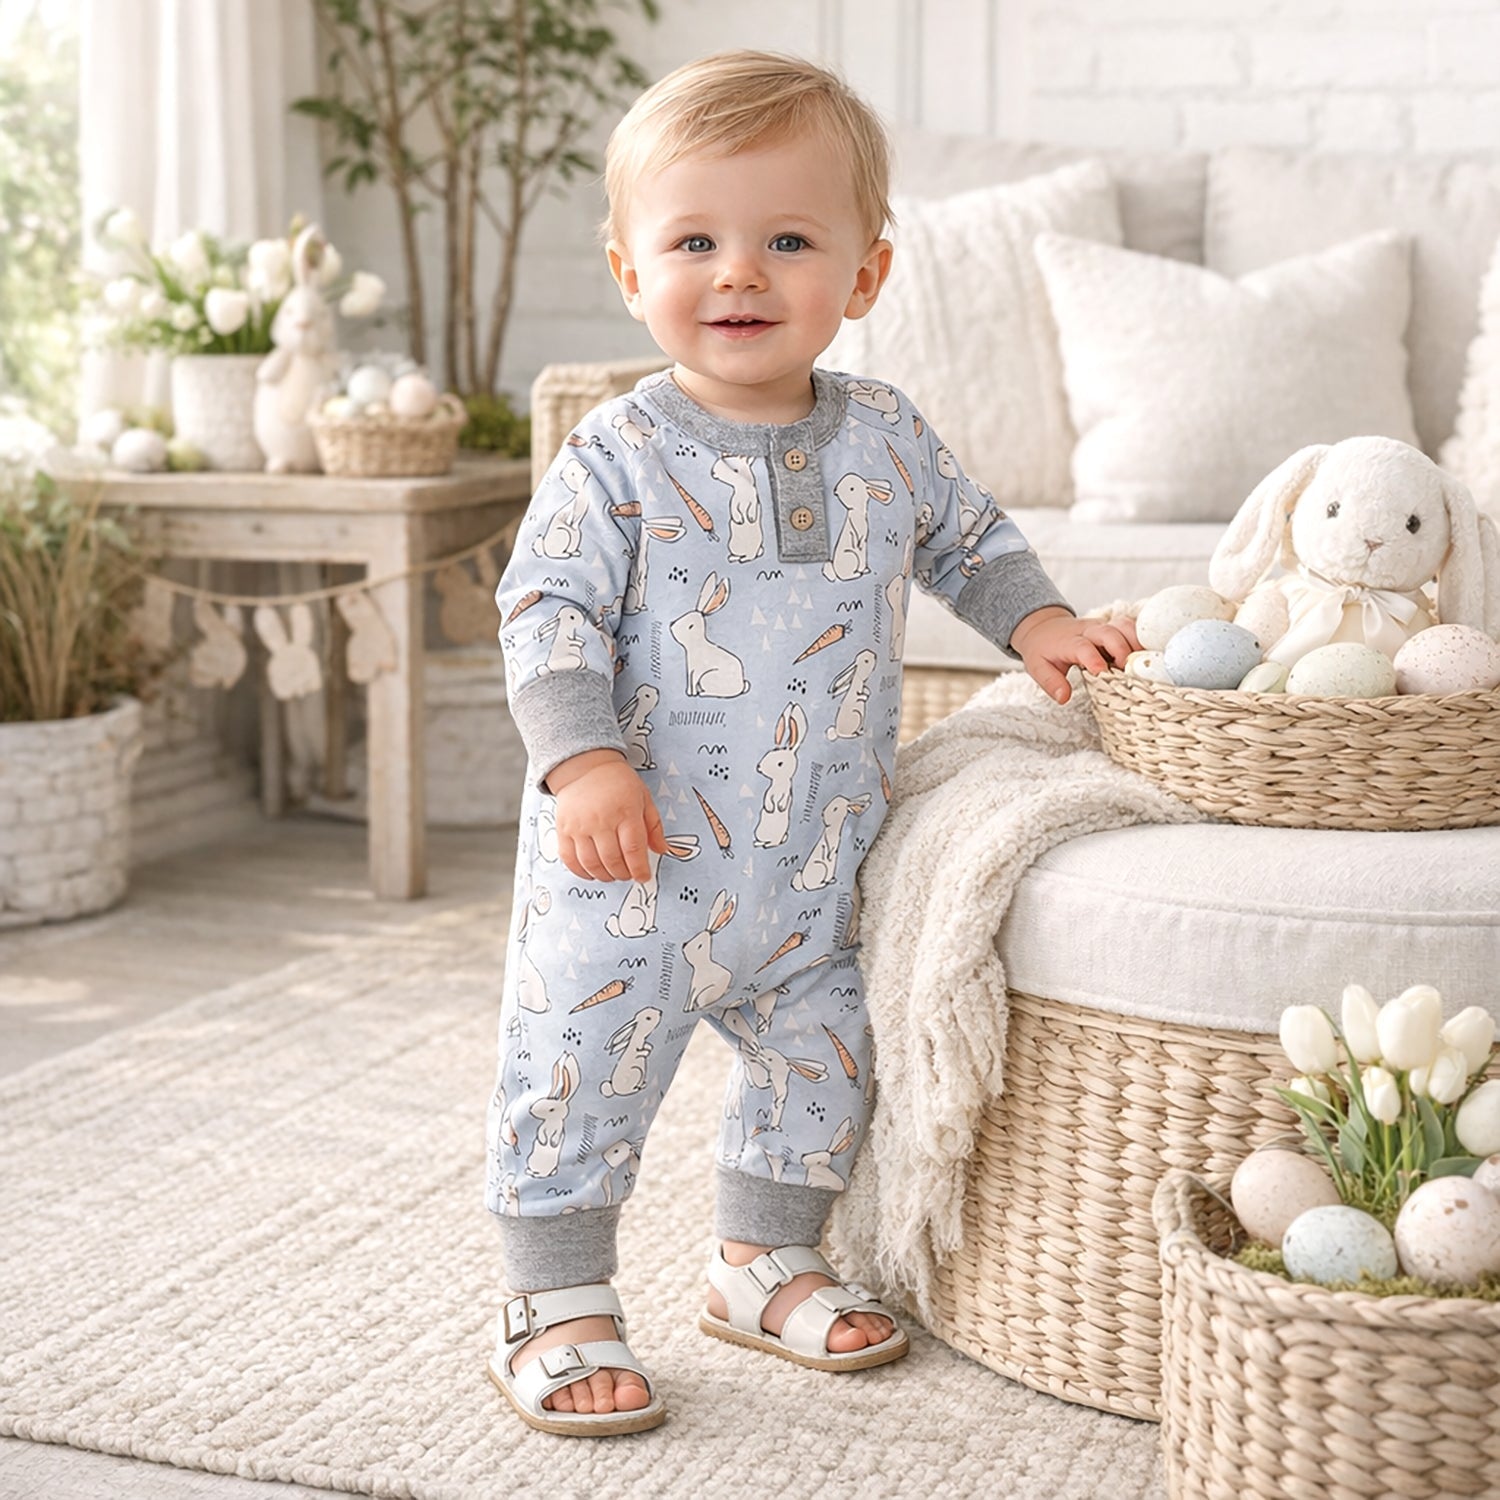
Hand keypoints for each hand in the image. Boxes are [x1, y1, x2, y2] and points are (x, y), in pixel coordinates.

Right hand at [547, 749, 668, 881]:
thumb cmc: (618, 782)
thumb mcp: (644, 798)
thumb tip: (662, 850)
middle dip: (624, 874)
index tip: (643, 877)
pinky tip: (592, 871)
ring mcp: (580, 826)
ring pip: (592, 864)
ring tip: (612, 873)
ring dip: (605, 875)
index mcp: (625, 812)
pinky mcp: (564, 830)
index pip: (633, 850)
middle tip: (628, 874)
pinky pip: (570, 859)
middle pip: (613, 860)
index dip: (640, 869)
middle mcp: (601, 820)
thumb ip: (654, 826)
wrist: (585, 767)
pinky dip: (581, 872)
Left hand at [1010, 607, 1138, 703]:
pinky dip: (1141, 640)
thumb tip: (1063, 697)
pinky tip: (1146, 656)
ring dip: (1137, 643)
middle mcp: (1088, 631)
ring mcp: (1103, 627)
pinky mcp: (1113, 627)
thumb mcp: (1038, 667)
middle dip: (1122, 650)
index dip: (1093, 658)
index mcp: (1069, 642)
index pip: (1083, 647)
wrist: (1044, 628)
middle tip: (1128, 672)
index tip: (1101, 672)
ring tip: (1143, 664)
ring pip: (1125, 626)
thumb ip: (1051, 682)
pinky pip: (1132, 628)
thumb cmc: (1043, 650)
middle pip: (1110, 632)